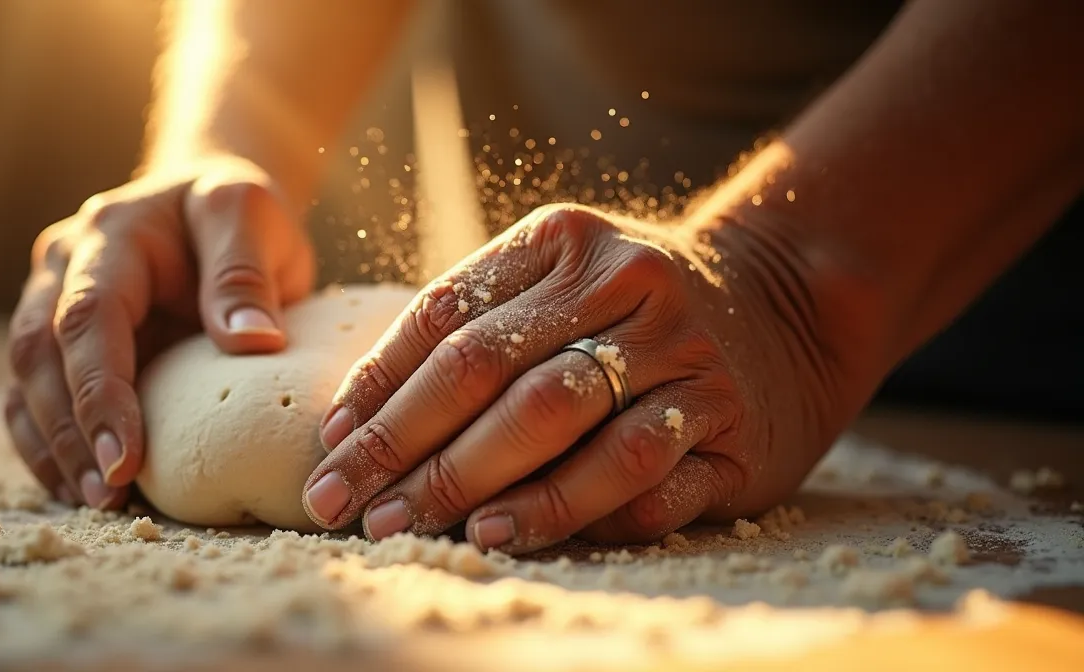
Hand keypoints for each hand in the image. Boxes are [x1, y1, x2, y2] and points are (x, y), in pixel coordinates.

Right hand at [5, 158, 314, 508]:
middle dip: (69, 431)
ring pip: (25, 381)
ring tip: (98, 504)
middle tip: (109, 496)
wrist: (213, 205)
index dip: (100, 391)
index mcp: (110, 235)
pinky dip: (50, 446)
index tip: (127, 457)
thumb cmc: (238, 211)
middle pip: (39, 353)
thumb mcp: (251, 216)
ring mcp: (52, 303)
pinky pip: (34, 398)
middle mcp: (65, 267)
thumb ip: (245, 273)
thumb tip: (251, 342)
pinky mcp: (60, 342)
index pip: (87, 317)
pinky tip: (80, 488)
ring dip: (53, 447)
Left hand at [302, 204, 847, 553]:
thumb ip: (476, 327)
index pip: (447, 315)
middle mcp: (625, 285)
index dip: (378, 385)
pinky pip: (639, 473)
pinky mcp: (729, 424)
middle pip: (491, 369)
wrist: (790, 301)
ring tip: (412, 523)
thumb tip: (358, 420)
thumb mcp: (561, 279)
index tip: (329, 445)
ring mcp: (682, 355)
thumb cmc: (634, 306)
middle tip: (345, 502)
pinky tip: (508, 532)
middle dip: (404, 443)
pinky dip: (567, 508)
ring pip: (561, 420)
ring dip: (476, 480)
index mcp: (564, 242)